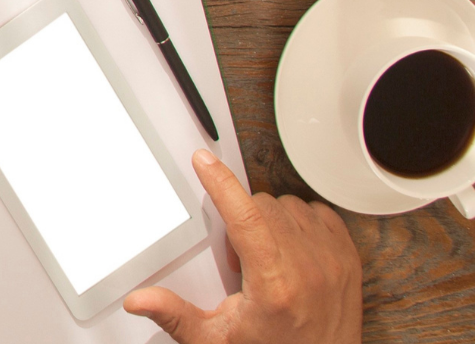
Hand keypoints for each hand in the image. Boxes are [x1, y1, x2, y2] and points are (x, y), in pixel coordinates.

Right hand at [123, 149, 361, 343]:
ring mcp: (332, 260)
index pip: (244, 217)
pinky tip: (291, 247)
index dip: (220, 182)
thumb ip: (176, 315)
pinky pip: (317, 211)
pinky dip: (299, 221)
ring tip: (267, 255)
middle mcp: (308, 268)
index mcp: (273, 285)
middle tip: (239, 259)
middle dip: (241, 220)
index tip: (203, 162)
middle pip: (261, 206)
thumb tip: (139, 300)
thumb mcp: (215, 340)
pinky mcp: (349, 257)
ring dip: (270, 219)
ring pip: (288, 205)